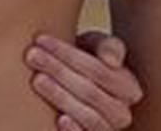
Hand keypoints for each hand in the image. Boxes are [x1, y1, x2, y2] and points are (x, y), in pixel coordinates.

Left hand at [25, 32, 140, 130]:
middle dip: (59, 71)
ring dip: (60, 97)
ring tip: (37, 79)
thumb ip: (109, 47)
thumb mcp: (98, 46)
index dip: (69, 54)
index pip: (100, 71)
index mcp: (129, 88)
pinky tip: (59, 119)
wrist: (70, 82)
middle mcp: (122, 113)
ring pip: (89, 117)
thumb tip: (110, 61)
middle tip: (31, 55)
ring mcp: (107, 129)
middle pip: (90, 92)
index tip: (41, 39)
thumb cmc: (85, 59)